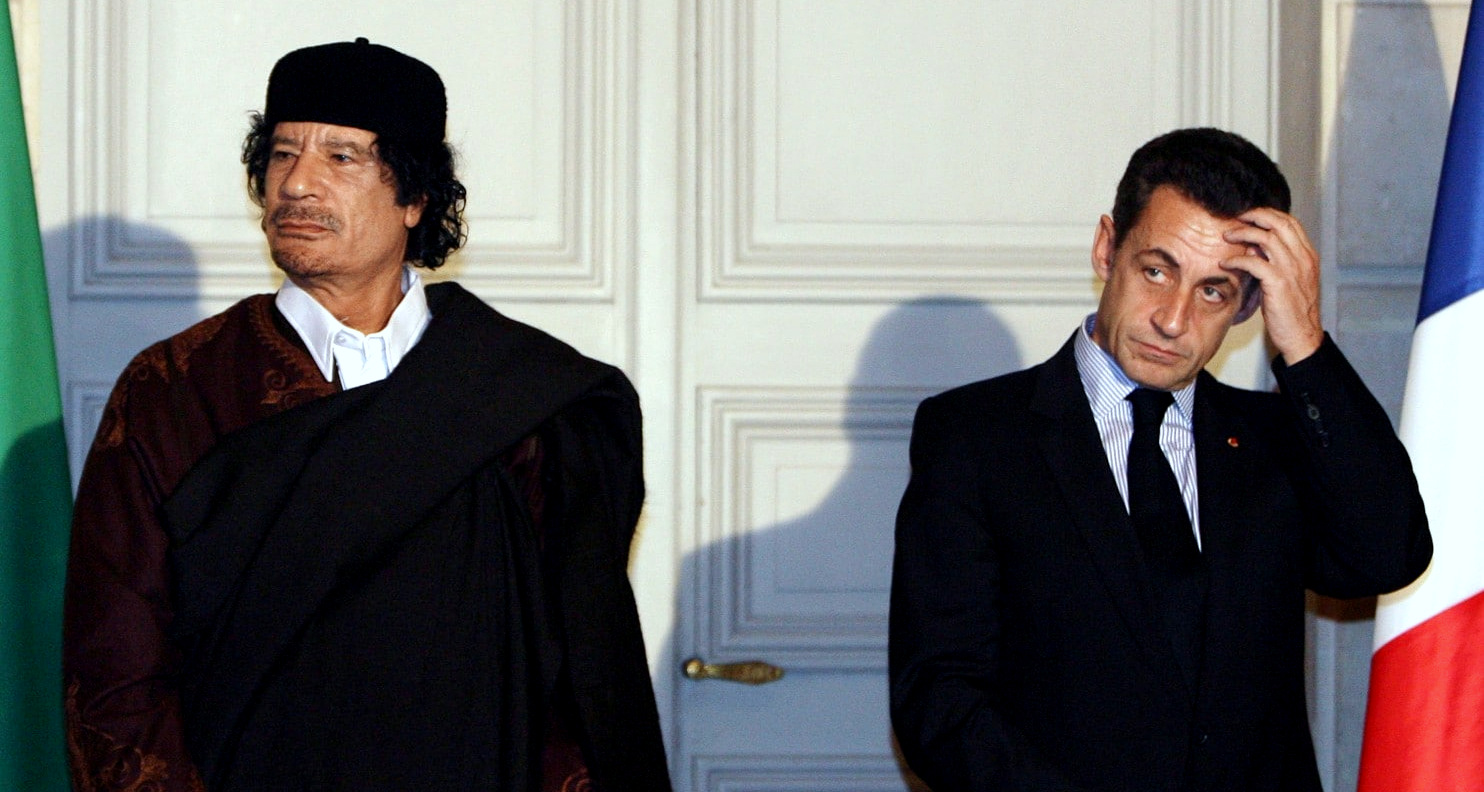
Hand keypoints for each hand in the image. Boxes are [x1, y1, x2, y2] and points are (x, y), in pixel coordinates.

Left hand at [1221, 207, 1323, 363]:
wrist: (1302, 335)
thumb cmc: (1292, 310)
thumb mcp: (1288, 280)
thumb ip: (1275, 261)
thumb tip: (1254, 246)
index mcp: (1308, 255)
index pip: (1290, 223)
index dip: (1269, 214)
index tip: (1250, 215)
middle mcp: (1303, 258)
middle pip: (1279, 223)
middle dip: (1255, 215)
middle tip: (1236, 218)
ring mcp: (1292, 269)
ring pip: (1266, 238)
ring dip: (1243, 233)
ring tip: (1227, 236)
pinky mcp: (1279, 283)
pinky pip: (1254, 261)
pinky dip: (1237, 258)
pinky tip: (1225, 263)